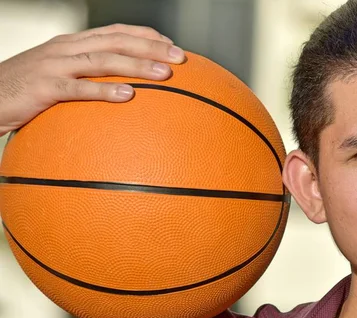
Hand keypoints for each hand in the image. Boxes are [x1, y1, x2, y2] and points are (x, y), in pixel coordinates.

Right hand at [0, 23, 185, 135]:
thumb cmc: (25, 90)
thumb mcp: (58, 74)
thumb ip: (86, 76)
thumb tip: (123, 89)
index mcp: (71, 43)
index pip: (115, 32)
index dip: (145, 35)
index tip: (171, 44)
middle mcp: (65, 48)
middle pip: (116, 41)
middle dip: (151, 46)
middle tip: (180, 57)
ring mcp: (55, 65)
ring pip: (103, 60)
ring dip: (136, 65)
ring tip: (164, 74)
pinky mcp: (45, 87)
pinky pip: (79, 89)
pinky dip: (104, 91)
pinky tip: (128, 96)